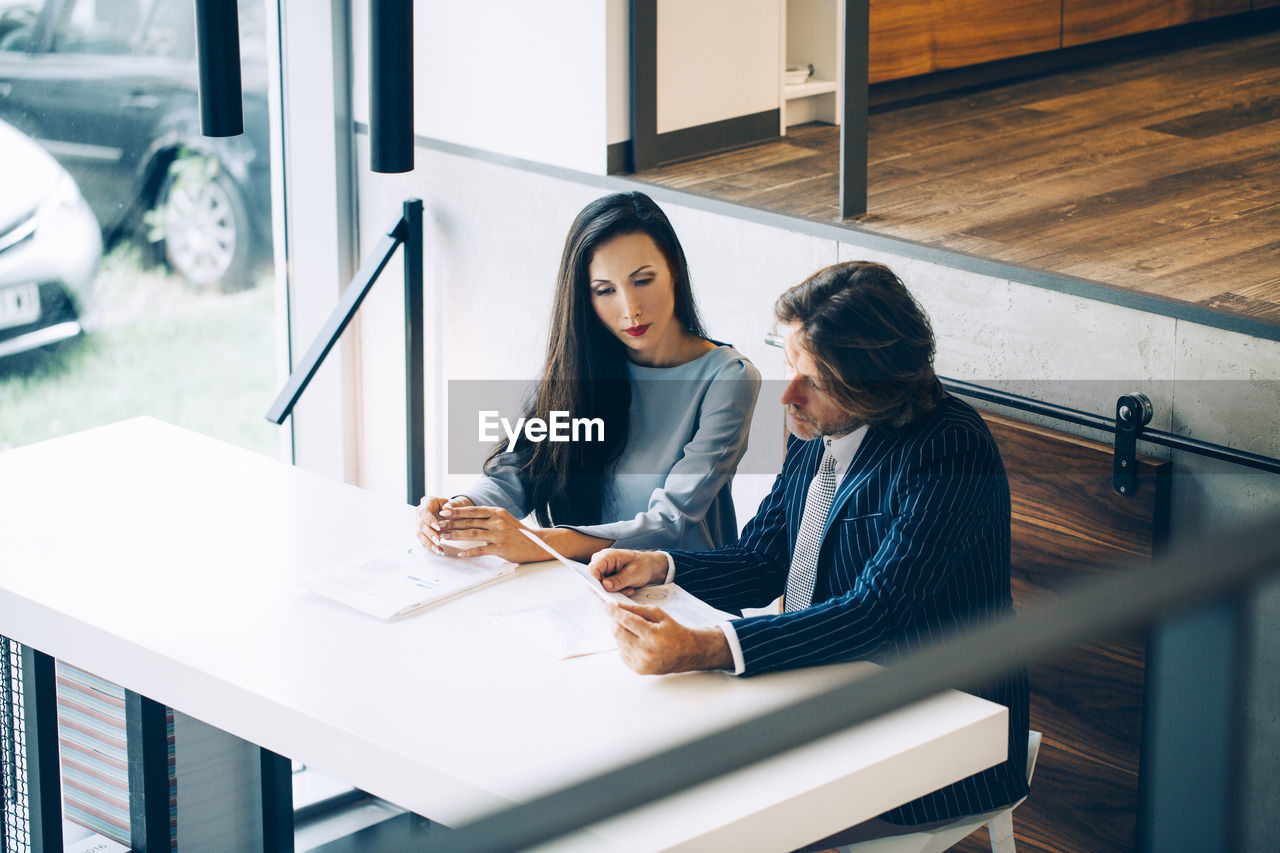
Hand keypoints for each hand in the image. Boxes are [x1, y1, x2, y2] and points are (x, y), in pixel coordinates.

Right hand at [416, 495, 473, 553]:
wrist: (451, 511)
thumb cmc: (452, 506)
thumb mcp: (455, 503)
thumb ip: (452, 504)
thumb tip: (447, 508)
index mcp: (427, 502)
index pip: (424, 512)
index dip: (430, 520)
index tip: (438, 527)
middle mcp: (420, 512)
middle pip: (420, 524)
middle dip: (429, 534)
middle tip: (438, 541)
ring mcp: (419, 522)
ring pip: (420, 534)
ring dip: (429, 543)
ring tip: (438, 549)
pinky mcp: (421, 532)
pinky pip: (423, 540)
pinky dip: (431, 546)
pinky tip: (439, 550)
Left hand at [432, 504, 551, 562]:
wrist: (536, 544)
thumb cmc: (517, 532)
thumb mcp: (504, 519)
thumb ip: (488, 517)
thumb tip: (468, 516)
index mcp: (497, 512)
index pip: (473, 510)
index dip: (457, 511)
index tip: (445, 511)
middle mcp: (497, 521)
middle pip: (470, 521)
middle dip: (452, 522)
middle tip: (439, 524)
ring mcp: (499, 535)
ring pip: (473, 533)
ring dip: (457, 535)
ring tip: (444, 537)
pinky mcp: (501, 548)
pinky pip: (482, 550)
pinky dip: (470, 552)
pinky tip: (461, 554)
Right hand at [588, 549, 668, 594]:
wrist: (649, 566)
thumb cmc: (643, 565)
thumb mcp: (633, 573)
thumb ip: (619, 580)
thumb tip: (605, 586)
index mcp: (606, 556)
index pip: (591, 571)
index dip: (595, 584)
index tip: (606, 592)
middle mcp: (601, 562)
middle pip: (593, 581)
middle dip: (608, 590)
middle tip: (625, 590)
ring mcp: (602, 570)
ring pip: (599, 587)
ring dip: (614, 592)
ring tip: (628, 588)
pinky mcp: (605, 577)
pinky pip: (605, 589)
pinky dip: (616, 592)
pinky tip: (626, 588)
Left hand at [608, 601, 732, 674]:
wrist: (687, 653)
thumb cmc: (675, 632)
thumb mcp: (659, 614)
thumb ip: (638, 609)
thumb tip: (619, 606)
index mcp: (652, 634)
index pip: (626, 620)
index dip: (613, 612)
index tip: (606, 607)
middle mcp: (646, 650)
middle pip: (618, 633)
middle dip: (613, 622)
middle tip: (616, 616)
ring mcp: (641, 662)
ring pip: (618, 643)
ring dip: (620, 634)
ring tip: (633, 630)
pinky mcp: (639, 669)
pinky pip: (622, 654)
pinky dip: (624, 646)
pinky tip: (635, 642)